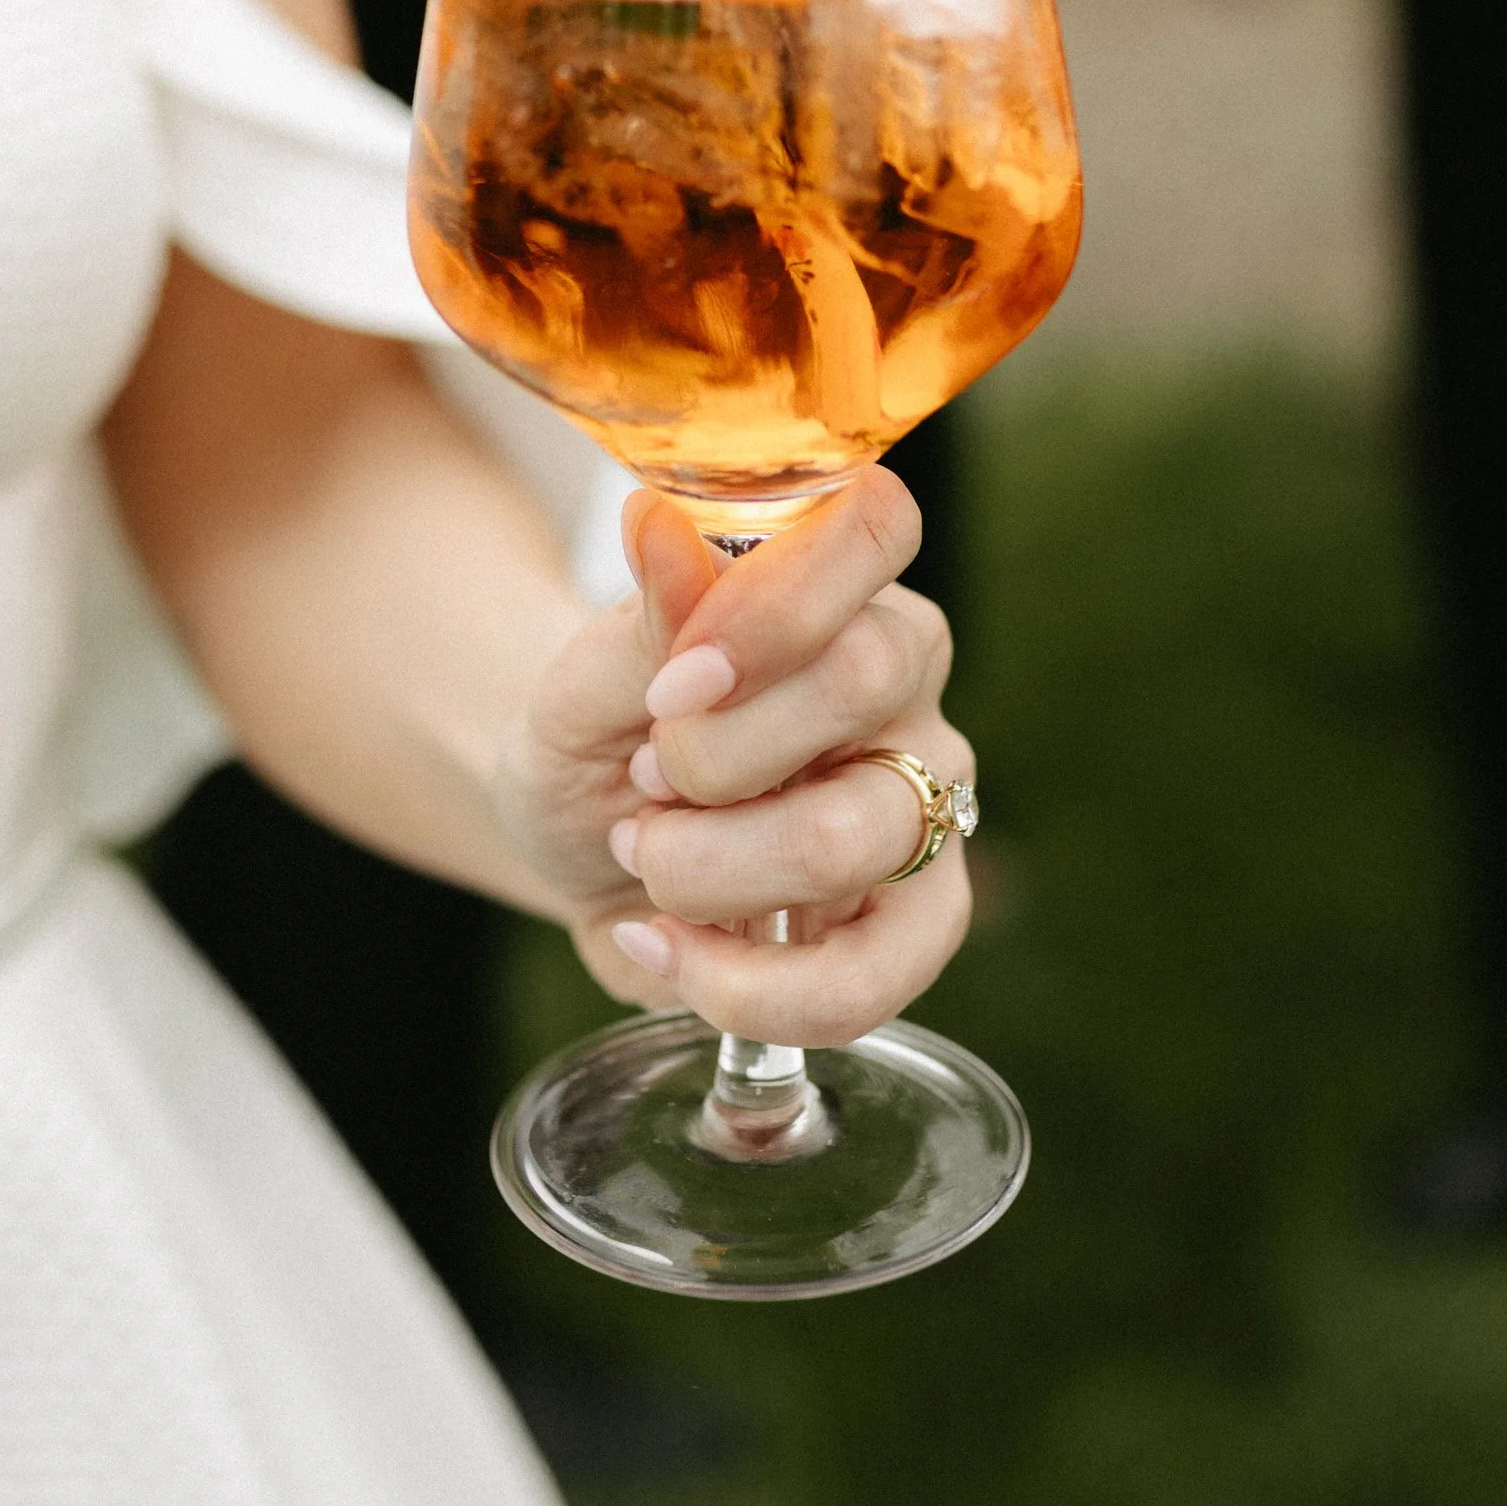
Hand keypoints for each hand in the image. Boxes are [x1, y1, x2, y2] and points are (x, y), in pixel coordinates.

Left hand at [503, 474, 973, 1047]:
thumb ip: (645, 619)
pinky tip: (668, 946)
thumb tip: (655, 521)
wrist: (581, 837)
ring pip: (850, 838)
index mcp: (838, 580)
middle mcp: (905, 681)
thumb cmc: (597, 732)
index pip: (875, 524)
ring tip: (644, 860)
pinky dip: (742, 984)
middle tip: (641, 782)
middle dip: (709, 756)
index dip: (772, 610)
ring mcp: (925, 802)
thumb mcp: (585, 677)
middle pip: (859, 682)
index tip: (670, 689)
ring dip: (705, 870)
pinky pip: (866, 979)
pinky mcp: (917, 923)